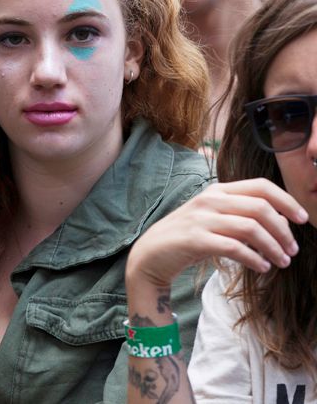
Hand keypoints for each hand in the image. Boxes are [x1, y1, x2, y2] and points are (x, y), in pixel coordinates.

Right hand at [126, 178, 308, 289]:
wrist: (151, 255)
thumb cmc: (186, 238)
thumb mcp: (212, 218)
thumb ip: (238, 214)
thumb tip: (278, 221)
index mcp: (217, 191)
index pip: (260, 186)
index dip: (286, 201)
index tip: (303, 219)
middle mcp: (209, 200)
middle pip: (260, 208)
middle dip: (283, 230)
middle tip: (293, 249)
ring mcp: (201, 219)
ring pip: (251, 228)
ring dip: (273, 247)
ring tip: (282, 262)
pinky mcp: (195, 240)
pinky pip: (234, 247)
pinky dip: (254, 258)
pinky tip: (262, 267)